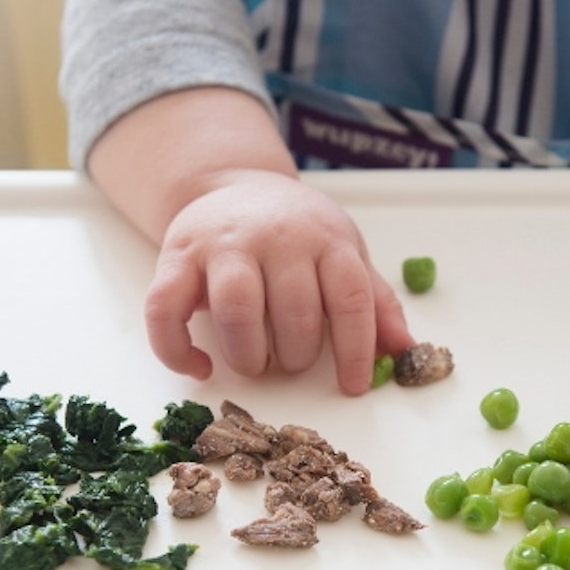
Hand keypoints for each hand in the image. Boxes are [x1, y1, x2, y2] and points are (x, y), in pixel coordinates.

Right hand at [144, 169, 413, 394]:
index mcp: (325, 238)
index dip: (355, 348)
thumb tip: (405, 349)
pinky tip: (201, 366)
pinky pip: (165, 309)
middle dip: (297, 354)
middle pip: (294, 308)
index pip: (349, 297)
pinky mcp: (176, 257)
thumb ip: (373, 300)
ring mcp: (222, 245)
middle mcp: (276, 237)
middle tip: (293, 363)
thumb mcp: (344, 253)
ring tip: (256, 364)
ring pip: (236, 308)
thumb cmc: (298, 232)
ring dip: (249, 354)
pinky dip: (177, 350)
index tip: (353, 386)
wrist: (233, 184)